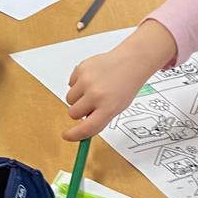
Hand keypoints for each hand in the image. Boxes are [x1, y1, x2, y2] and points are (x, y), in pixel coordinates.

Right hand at [64, 22, 177, 140]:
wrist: (130, 62)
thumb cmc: (126, 85)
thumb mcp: (117, 107)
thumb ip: (99, 117)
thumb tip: (81, 127)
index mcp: (108, 108)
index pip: (86, 128)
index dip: (74, 135)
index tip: (67, 136)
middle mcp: (96, 95)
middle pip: (73, 113)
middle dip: (79, 111)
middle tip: (91, 104)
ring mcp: (86, 81)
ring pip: (69, 99)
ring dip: (78, 97)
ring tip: (92, 89)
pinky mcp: (80, 70)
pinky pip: (70, 84)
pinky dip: (78, 84)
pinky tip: (92, 79)